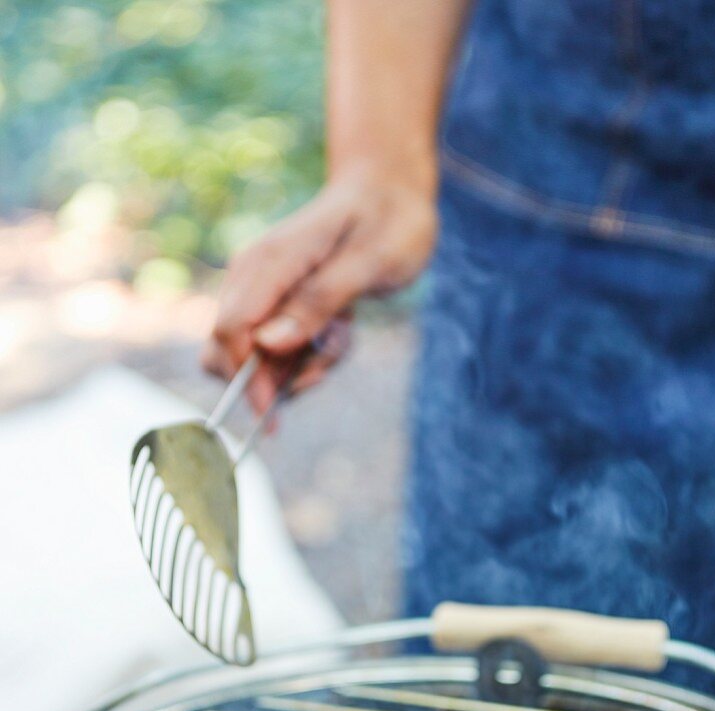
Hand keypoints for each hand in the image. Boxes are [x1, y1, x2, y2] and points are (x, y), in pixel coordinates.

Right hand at [202, 167, 437, 412]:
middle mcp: (253, 275)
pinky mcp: (273, 302)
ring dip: (300, 366)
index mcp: (271, 261)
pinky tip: (340, 329)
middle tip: (329, 359)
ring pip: (254, 359)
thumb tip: (269, 345)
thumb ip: (320, 302)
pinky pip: (276, 351)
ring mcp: (260, 289)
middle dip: (274, 378)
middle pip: (226, 353)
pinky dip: (309, 355)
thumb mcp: (370, 261)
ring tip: (344, 333)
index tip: (274, 417)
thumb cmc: (388, 221)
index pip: (232, 331)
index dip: (247, 380)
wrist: (389, 190)